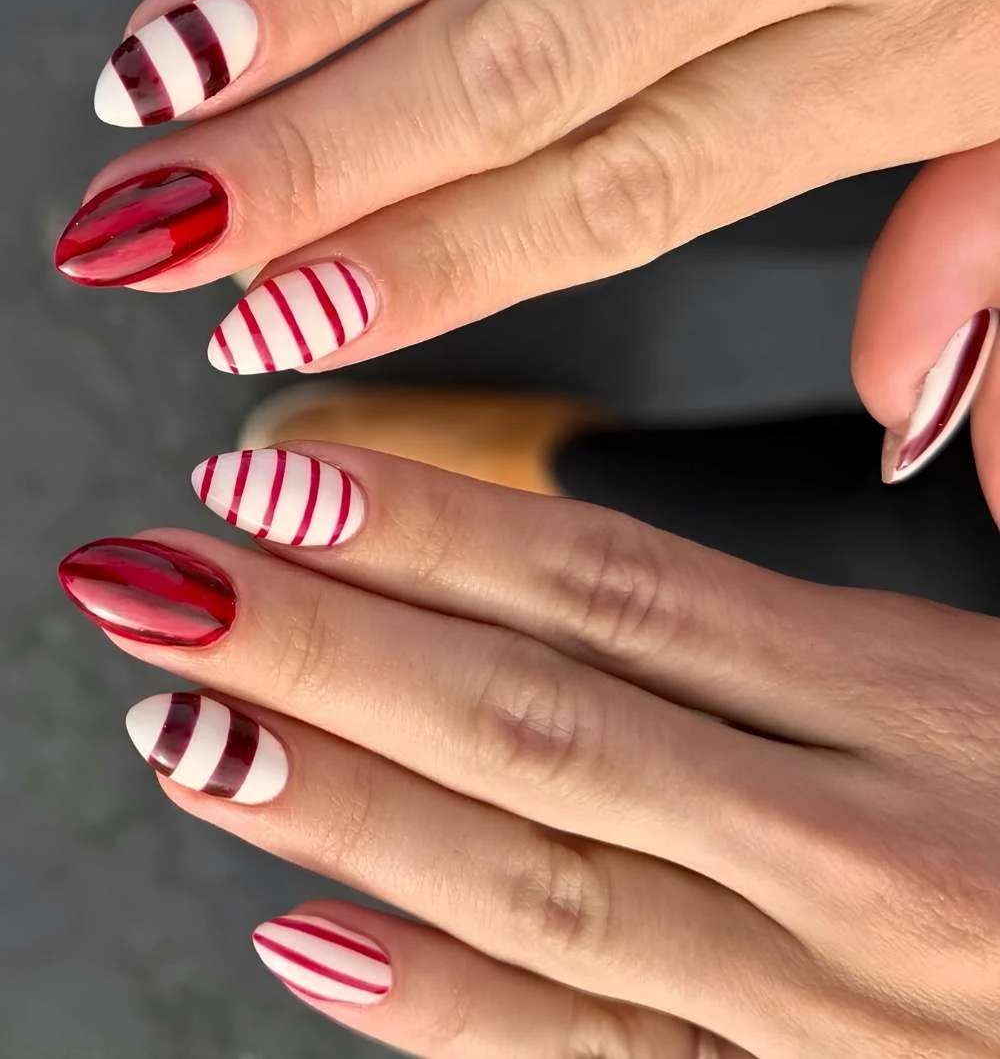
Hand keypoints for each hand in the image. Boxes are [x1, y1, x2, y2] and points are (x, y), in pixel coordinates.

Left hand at [61, 444, 999, 1055]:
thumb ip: (930, 526)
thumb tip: (834, 422)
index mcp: (917, 702)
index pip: (621, 589)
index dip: (434, 531)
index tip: (287, 475)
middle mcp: (852, 854)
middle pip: (538, 722)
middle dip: (328, 646)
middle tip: (169, 579)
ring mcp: (815, 1008)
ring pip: (533, 883)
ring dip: (335, 802)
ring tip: (184, 726)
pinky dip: (437, 1005)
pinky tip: (303, 933)